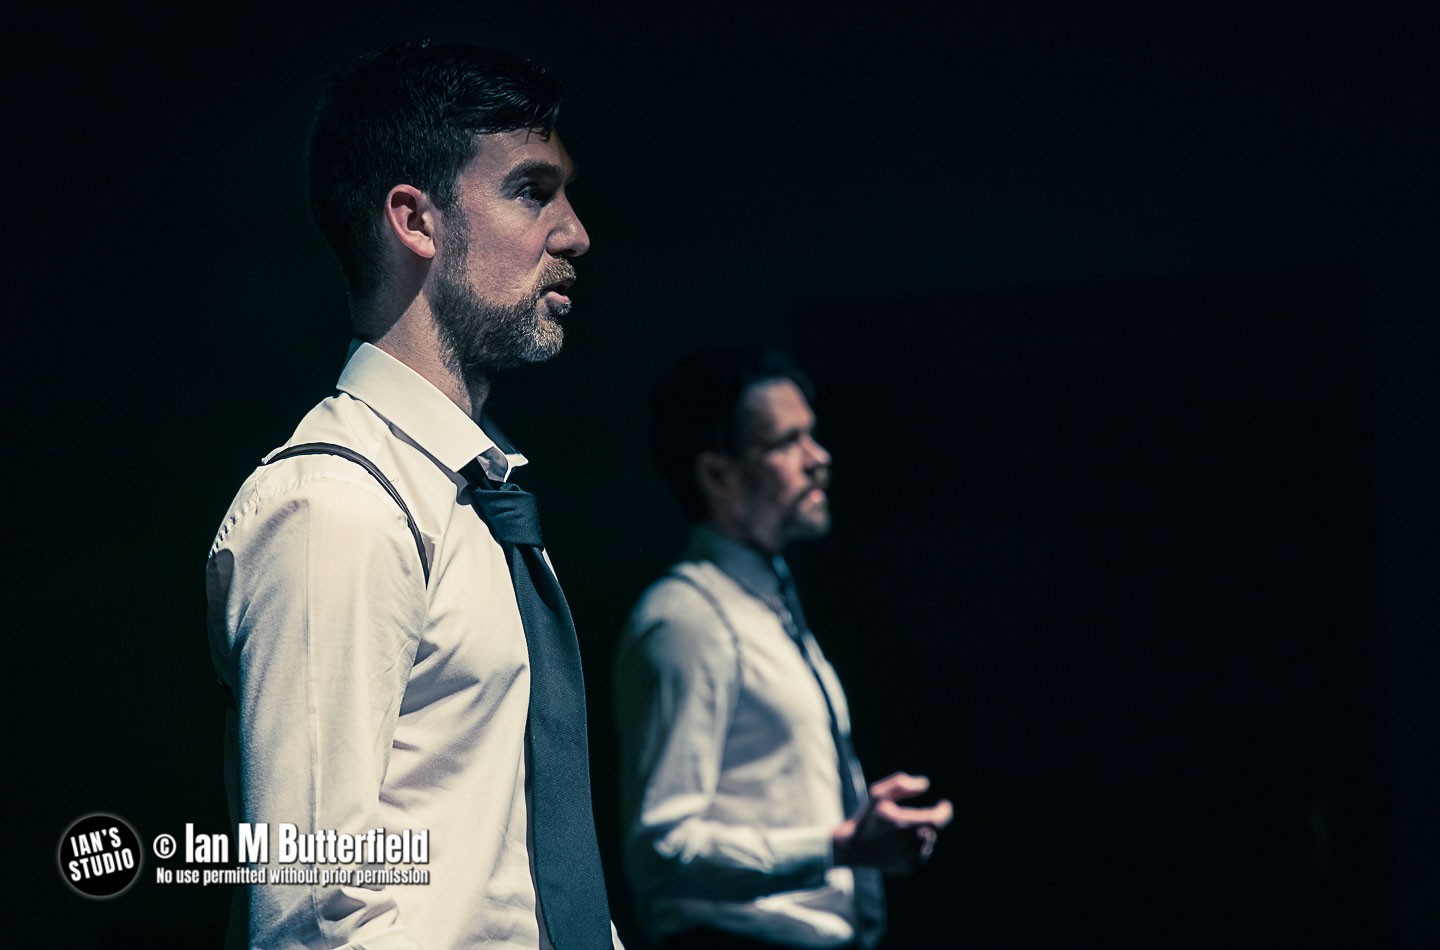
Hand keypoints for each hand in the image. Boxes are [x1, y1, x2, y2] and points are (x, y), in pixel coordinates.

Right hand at [831, 772, 952, 874]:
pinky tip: (902, 844)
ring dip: (922, 833)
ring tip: (900, 832)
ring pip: (929, 840)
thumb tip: (925, 785)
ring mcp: (909, 858)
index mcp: (900, 823)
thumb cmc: (866, 817)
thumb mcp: (877, 793)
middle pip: (931, 829)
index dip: (944, 812)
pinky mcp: (910, 868)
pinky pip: (924, 854)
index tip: (945, 805)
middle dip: (925, 820)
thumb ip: (900, 784)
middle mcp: (906, 843)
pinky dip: (919, 846)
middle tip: (907, 818)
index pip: (935, 820)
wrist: (852, 848)